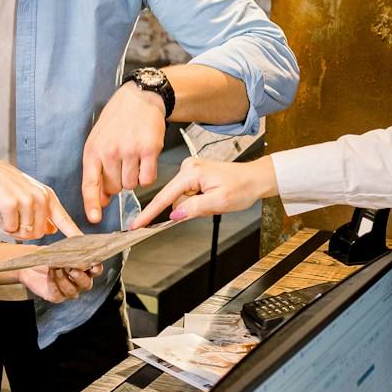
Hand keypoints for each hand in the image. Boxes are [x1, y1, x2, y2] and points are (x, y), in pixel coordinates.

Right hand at [0, 155, 80, 239]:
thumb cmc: (5, 186)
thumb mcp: (28, 195)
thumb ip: (42, 213)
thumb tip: (53, 230)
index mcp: (47, 196)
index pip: (64, 219)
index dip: (73, 234)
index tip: (84, 245)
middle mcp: (41, 197)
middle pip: (40, 234)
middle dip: (26, 233)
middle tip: (15, 221)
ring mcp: (27, 200)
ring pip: (26, 234)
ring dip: (13, 229)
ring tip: (7, 215)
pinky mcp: (12, 204)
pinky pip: (11, 230)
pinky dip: (4, 227)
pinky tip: (0, 213)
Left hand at [0, 241, 100, 304]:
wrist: (31, 264)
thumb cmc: (49, 255)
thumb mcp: (62, 246)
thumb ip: (72, 242)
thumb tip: (79, 237)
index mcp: (85, 269)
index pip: (96, 271)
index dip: (96, 268)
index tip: (91, 264)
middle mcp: (79, 282)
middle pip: (87, 284)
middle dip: (80, 277)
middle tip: (72, 269)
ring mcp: (68, 290)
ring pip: (72, 291)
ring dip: (64, 279)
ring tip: (56, 267)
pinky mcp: (56, 296)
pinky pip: (58, 294)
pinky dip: (54, 283)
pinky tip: (50, 273)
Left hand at [81, 81, 168, 222]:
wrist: (139, 98)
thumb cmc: (117, 120)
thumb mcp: (99, 141)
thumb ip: (97, 170)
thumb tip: (102, 199)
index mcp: (93, 150)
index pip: (89, 183)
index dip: (91, 204)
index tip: (94, 218)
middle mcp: (110, 151)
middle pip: (115, 188)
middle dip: (119, 182)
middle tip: (123, 164)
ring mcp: (130, 151)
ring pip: (132, 185)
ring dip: (134, 177)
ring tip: (134, 157)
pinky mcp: (149, 150)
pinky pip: (148, 179)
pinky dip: (148, 175)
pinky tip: (145, 160)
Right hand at [132, 156, 277, 226]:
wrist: (255, 178)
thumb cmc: (242, 187)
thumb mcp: (218, 202)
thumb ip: (193, 208)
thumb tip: (174, 214)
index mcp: (191, 172)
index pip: (165, 197)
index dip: (149, 213)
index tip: (136, 224)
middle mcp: (188, 168)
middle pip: (175, 199)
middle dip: (190, 209)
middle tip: (212, 206)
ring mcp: (191, 170)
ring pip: (182, 199)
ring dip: (197, 205)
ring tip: (215, 200)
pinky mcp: (195, 174)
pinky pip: (189, 195)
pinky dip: (199, 201)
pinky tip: (213, 196)